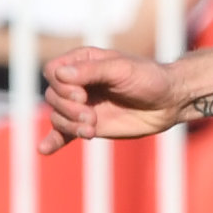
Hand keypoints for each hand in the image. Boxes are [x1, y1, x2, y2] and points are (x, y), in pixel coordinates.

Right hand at [41, 47, 184, 150]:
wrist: (168, 102)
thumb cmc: (149, 78)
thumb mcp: (122, 69)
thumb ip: (92, 71)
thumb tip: (59, 74)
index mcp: (83, 61)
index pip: (53, 72)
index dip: (61, 86)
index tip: (82, 96)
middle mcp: (78, 83)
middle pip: (52, 96)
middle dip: (68, 110)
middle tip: (91, 117)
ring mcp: (81, 105)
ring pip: (57, 116)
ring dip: (70, 125)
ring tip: (91, 129)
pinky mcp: (87, 125)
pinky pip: (63, 134)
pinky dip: (53, 141)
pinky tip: (44, 150)